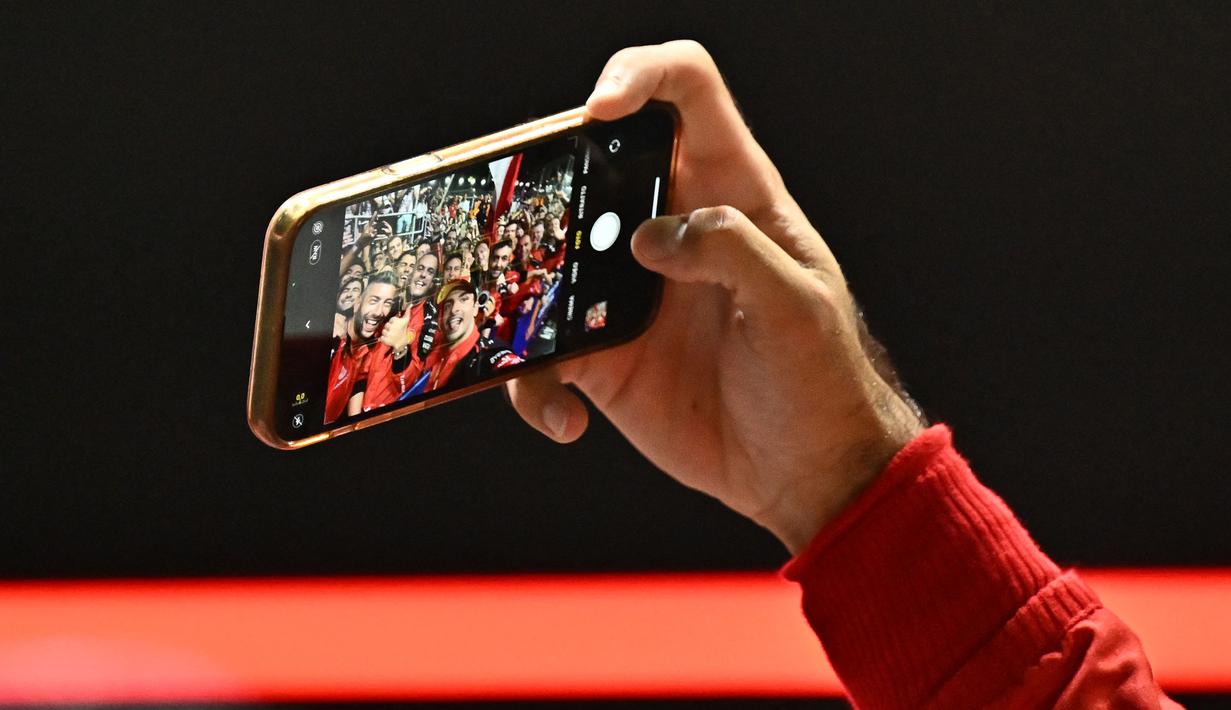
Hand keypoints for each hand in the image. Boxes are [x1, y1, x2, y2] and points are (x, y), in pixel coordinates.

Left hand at [379, 311, 411, 355]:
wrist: (402, 342)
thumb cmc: (404, 330)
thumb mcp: (406, 320)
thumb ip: (407, 312)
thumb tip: (410, 304)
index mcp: (396, 321)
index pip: (391, 320)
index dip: (393, 323)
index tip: (397, 326)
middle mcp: (392, 327)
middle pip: (386, 325)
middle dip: (390, 328)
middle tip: (394, 331)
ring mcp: (388, 334)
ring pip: (383, 331)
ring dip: (387, 333)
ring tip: (392, 335)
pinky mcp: (385, 339)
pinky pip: (381, 337)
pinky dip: (384, 338)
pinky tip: (389, 338)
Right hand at [506, 41, 923, 551]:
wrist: (805, 472)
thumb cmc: (821, 380)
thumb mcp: (798, 307)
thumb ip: (733, 251)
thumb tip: (649, 236)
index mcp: (731, 192)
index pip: (687, 93)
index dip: (640, 76)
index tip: (599, 109)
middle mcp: (669, 229)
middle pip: (590, 166)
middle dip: (544, 179)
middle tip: (518, 223)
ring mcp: (625, 292)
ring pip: (545, 258)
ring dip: (516, 287)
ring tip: (519, 333)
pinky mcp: (599, 356)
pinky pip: (539, 355)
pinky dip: (534, 387)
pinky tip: (568, 421)